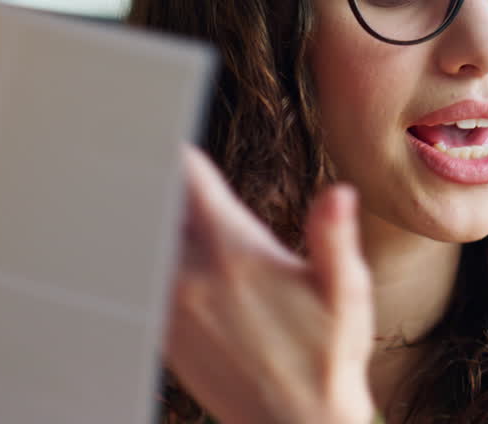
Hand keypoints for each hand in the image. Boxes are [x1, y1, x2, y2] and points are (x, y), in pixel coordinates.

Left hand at [164, 146, 375, 423]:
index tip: (170, 129)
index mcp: (234, 252)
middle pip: (157, 204)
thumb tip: (340, 194)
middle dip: (159, 181)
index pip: (191, 178)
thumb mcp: (346, 291)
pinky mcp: (163, 335)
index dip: (182, 150)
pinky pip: (141, 281)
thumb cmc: (328, 358)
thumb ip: (334, 236)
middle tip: (150, 156)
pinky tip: (154, 254)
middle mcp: (191, 275)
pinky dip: (143, 260)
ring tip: (148, 199)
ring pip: (144, 241)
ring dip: (147, 219)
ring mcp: (170, 306)